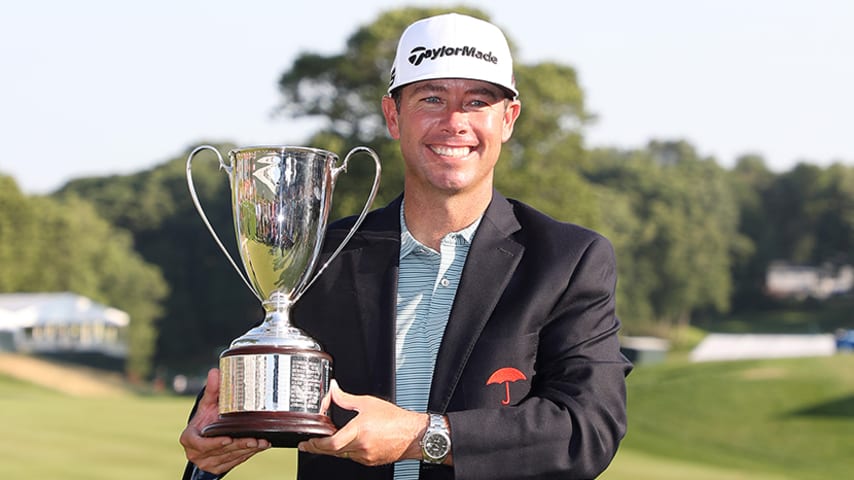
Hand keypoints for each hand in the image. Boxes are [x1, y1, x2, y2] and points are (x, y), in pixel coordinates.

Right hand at [179, 368, 269, 473]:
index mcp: (189, 438)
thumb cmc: (205, 419)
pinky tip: (259, 447)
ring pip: (230, 458)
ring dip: (247, 450)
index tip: (227, 439)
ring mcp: (208, 463)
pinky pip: (235, 462)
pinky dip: (248, 454)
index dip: (214, 443)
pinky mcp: (218, 468)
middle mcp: (196, 453)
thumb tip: (215, 372)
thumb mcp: (207, 404)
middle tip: (254, 440)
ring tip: (261, 442)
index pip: (200, 444)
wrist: (205, 435)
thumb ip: (212, 390)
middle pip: (221, 451)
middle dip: (239, 445)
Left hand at [298, 380, 427, 465]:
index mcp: (359, 430)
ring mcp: (366, 456)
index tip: (308, 441)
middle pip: (333, 452)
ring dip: (333, 450)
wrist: (413, 434)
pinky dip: (346, 452)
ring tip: (326, 442)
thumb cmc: (395, 419)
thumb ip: (346, 398)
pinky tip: (347, 444)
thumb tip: (333, 390)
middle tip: (309, 445)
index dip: (317, 444)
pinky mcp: (370, 461)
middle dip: (318, 448)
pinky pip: (353, 458)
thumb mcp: (367, 403)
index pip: (331, 443)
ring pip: (342, 455)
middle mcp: (361, 446)